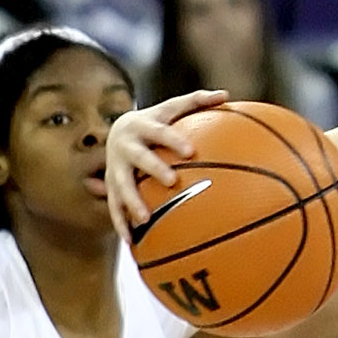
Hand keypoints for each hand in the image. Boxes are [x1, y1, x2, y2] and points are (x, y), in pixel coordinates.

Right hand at [105, 91, 229, 243]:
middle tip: (172, 181)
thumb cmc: (157, 121)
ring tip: (145, 219)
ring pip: (120, 186)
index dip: (173, 140)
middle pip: (138, 158)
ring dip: (131, 202)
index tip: (191, 151)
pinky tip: (132, 243)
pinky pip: (113, 207)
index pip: (159, 132)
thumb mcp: (173, 109)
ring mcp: (114, 168)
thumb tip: (226, 94)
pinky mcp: (110, 187)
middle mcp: (125, 146)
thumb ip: (197, 102)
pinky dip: (121, 224)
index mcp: (142, 125)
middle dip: (153, 168)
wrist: (119, 132)